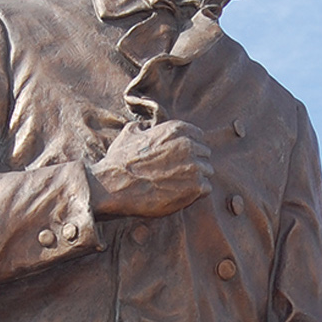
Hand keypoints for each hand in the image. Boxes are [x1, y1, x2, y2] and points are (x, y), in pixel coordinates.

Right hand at [87, 120, 213, 217]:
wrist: (114, 186)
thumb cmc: (119, 161)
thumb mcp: (130, 133)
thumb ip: (145, 126)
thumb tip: (146, 126)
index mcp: (177, 129)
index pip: (198, 136)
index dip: (189, 148)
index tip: (180, 158)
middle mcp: (189, 144)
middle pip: (204, 154)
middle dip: (194, 163)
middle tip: (177, 174)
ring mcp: (194, 166)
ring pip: (207, 171)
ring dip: (196, 179)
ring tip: (177, 186)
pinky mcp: (195, 187)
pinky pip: (206, 189)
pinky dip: (196, 194)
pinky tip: (179, 194)